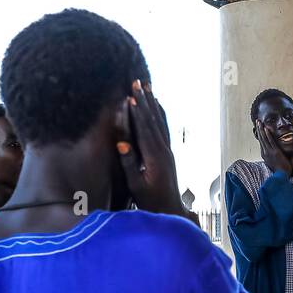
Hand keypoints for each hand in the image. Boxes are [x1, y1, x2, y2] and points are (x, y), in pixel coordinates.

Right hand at [117, 81, 186, 216]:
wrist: (170, 211)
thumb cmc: (150, 202)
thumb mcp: (136, 186)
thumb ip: (129, 165)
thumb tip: (122, 144)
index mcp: (155, 157)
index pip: (144, 129)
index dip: (137, 112)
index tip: (130, 96)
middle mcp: (164, 150)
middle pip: (153, 120)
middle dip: (145, 100)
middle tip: (137, 82)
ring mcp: (168, 151)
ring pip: (160, 122)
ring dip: (152, 103)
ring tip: (148, 87)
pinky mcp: (168, 153)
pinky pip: (163, 129)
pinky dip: (159, 114)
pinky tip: (157, 106)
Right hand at [256, 123, 292, 178]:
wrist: (283, 176)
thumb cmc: (280, 170)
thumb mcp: (274, 161)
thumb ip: (272, 155)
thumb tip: (272, 152)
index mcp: (265, 154)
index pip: (261, 142)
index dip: (259, 134)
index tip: (258, 127)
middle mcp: (265, 152)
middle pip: (260, 138)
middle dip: (258, 129)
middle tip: (257, 121)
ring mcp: (269, 152)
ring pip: (264, 138)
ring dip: (261, 129)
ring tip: (259, 122)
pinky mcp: (274, 152)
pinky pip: (270, 142)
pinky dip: (268, 135)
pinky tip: (266, 129)